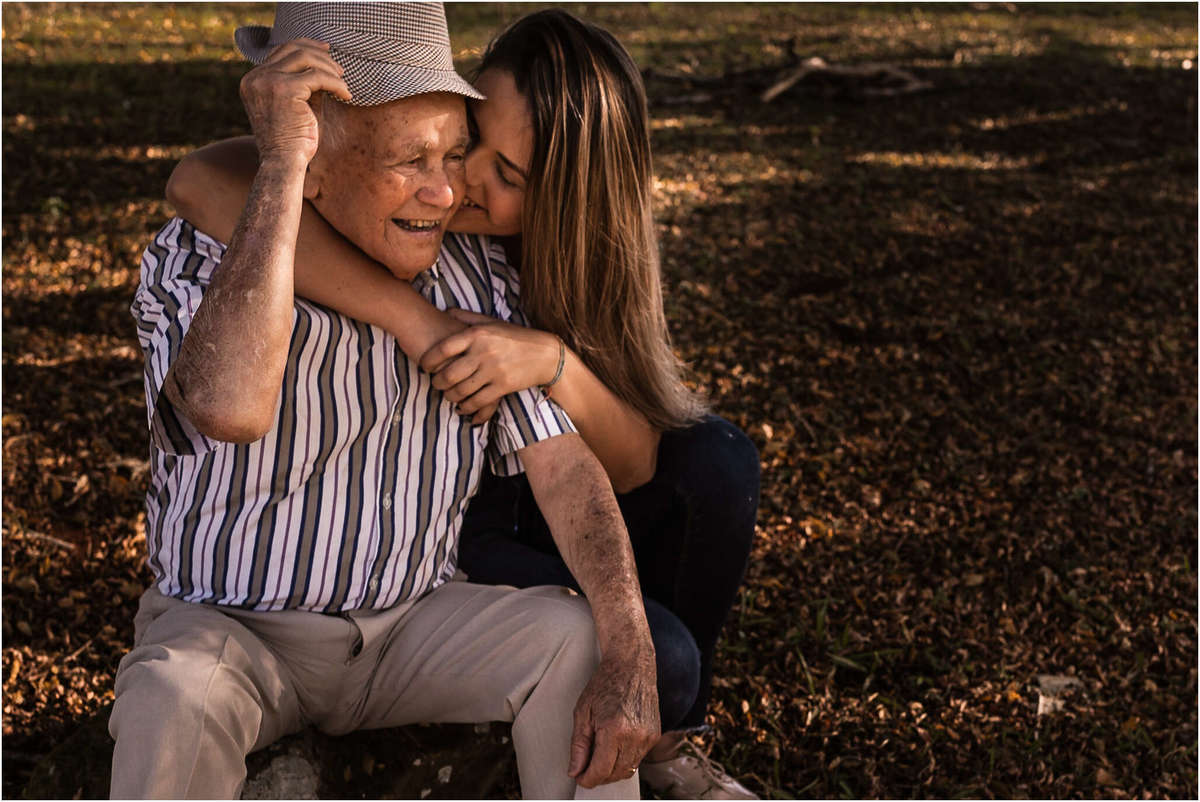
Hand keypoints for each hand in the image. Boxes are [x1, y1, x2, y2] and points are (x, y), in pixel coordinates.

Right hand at [239, 39, 351, 165]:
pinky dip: (336, 84)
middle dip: (321, 55)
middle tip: (340, 70)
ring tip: (343, 85)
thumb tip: (324, 64)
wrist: (283, 164)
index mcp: (252, 81)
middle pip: (293, 48)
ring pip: (305, 58)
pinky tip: (346, 96)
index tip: (327, 52)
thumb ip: (302, 84)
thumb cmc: (292, 142)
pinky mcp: (284, 89)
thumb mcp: (295, 106)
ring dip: (329, 69)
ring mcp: (267, 81)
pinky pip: (317, 77)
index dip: (307, 47)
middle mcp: (255, 78)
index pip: (281, 52)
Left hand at [419, 308, 561, 424]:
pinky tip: (463, 407)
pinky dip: (466, 407)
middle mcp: (483, 352)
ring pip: (460, 391)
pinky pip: (477, 401)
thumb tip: (447, 311)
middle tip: (436, 384)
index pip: (443, 349)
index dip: (428, 360)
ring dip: (450, 396)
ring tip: (448, 395)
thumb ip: (469, 318)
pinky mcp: (503, 386)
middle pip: (448, 374)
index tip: (424, 367)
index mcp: (478, 334)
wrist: (545, 354)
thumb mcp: (493, 322)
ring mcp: (493, 370)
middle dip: (437, 383)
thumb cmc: (516, 337)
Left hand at [568, 648, 660, 787]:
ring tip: (598, 756)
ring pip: (627, 769)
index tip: (578, 777)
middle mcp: (635, 736)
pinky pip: (637, 759)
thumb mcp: (583, 712)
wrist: (632, 665)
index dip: (586, 779)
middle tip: (584, 768)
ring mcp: (648, 736)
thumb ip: (578, 745)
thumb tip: (575, 771)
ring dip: (611, 770)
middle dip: (598, 776)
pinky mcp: (655, 735)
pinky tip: (613, 746)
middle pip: (615, 774)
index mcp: (615, 729)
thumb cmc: (605, 683)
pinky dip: (623, 759)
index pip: (601, 771)